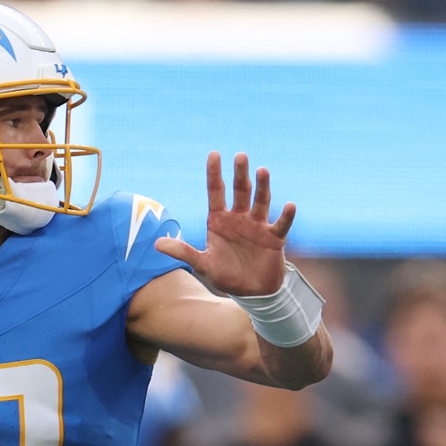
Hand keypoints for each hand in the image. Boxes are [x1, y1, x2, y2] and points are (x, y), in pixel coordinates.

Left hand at [155, 152, 292, 295]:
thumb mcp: (202, 264)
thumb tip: (156, 245)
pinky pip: (281, 224)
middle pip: (240, 191)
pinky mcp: (274, 238)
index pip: (216, 192)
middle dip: (240, 174)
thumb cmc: (225, 274)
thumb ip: (183, 252)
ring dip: (263, 187)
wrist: (250, 292)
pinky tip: (289, 205)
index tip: (214, 154)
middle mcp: (239, 218)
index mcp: (219, 220)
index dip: (214, 174)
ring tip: (262, 170)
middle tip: (240, 156)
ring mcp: (258, 226)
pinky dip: (286, 216)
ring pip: (261, 202)